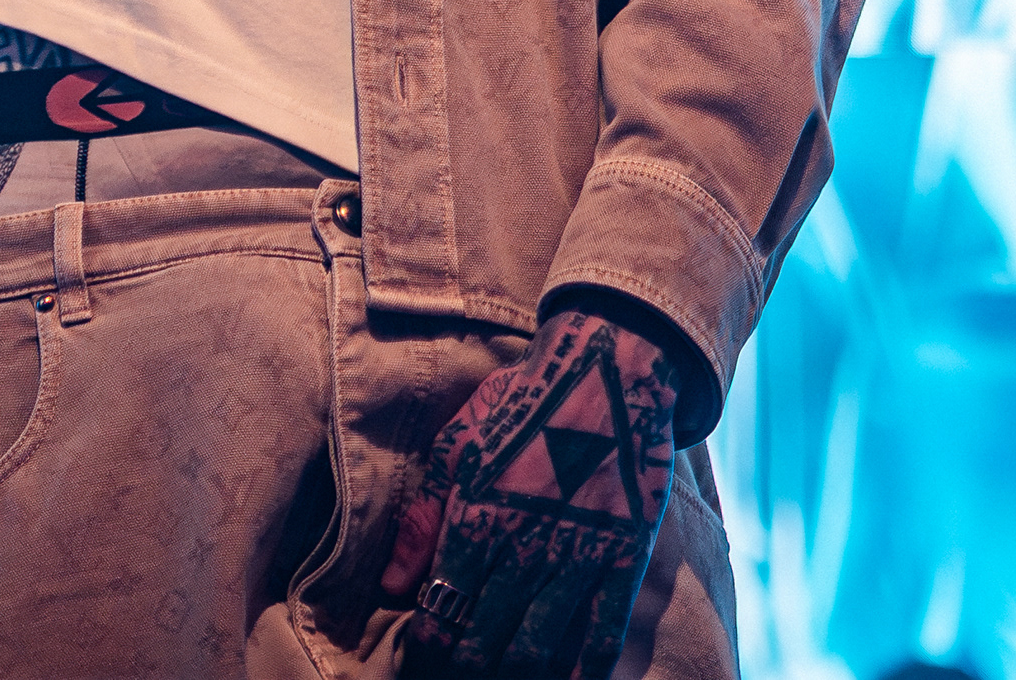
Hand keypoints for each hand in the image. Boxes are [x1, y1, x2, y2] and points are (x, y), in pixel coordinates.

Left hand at [379, 303, 684, 678]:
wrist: (608, 366)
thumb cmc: (525, 400)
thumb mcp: (460, 442)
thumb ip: (424, 517)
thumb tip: (391, 585)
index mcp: (478, 517)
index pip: (441, 611)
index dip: (426, 648)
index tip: (417, 662)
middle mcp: (526, 547)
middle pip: (485, 642)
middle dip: (462, 670)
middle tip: (453, 674)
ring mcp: (579, 558)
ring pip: (538, 649)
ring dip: (512, 675)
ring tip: (497, 679)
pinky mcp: (624, 560)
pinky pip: (601, 637)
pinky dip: (581, 673)